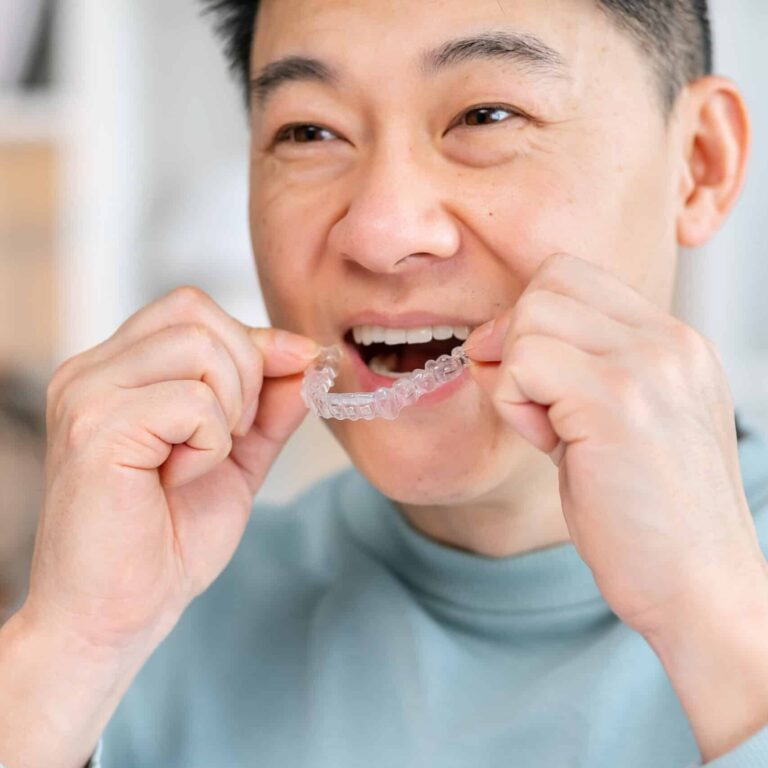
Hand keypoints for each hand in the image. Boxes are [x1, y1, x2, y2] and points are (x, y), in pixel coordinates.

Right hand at [23, 286, 318, 652]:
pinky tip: (180, 479)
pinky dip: (210, 443)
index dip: (253, 341)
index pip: (192, 308)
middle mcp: (91, 372)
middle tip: (232, 435)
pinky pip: (192, 401)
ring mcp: (87, 396)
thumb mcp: (236, 457)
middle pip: (195, 311)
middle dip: (246, 370)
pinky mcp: (95, 430)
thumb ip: (268, 404)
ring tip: (202, 458)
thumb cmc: (167, 541)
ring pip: (199, 346)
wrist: (118, 615)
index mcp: (117, 371)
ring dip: (229, 408)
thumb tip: (307, 354)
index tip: (290, 375)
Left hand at [464, 252, 767, 639]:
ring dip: (514, 376)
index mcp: (671, 342)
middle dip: (515, 339)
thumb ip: (568, 370)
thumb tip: (487, 340)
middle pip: (546, 283)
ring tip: (548, 430)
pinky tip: (549, 445)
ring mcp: (646, 365)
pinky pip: (522, 363)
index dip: (531, 317)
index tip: (532, 377)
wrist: (698, 586)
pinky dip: (513, 404)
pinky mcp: (615, 401)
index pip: (573, 275)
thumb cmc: (646, 515)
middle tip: (533, 403)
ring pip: (529, 317)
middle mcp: (666, 341)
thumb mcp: (615, 422)